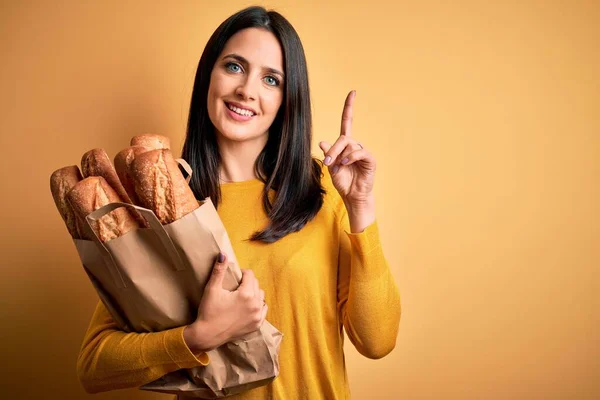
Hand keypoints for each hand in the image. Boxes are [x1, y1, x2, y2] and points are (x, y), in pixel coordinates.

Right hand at [184, 253, 266, 352]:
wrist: (207, 335)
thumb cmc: (208, 311)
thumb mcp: (212, 289)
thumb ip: (219, 270)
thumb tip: (223, 254)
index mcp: (246, 294)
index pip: (250, 275)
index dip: (242, 273)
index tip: (235, 276)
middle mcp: (255, 305)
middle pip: (256, 284)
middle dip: (248, 282)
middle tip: (236, 286)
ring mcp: (257, 316)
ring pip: (261, 297)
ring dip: (254, 293)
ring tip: (242, 295)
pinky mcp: (256, 325)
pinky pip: (263, 310)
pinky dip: (258, 306)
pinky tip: (248, 306)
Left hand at [319, 90, 376, 207]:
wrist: (352, 195)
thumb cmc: (343, 182)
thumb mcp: (331, 167)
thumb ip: (329, 154)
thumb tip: (323, 141)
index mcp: (345, 145)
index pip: (348, 122)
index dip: (349, 107)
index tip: (353, 92)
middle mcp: (355, 145)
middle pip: (343, 137)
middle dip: (333, 149)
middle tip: (328, 162)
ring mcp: (363, 152)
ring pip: (349, 145)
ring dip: (340, 155)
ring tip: (338, 167)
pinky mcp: (370, 159)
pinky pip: (359, 152)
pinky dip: (350, 157)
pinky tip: (346, 164)